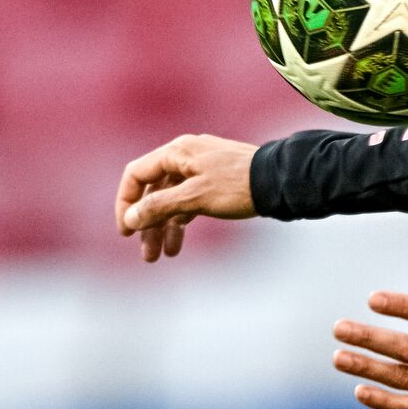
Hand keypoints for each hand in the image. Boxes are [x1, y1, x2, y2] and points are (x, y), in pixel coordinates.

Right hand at [114, 133, 257, 261]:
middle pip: (154, 191)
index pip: (136, 175)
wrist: (281, 181)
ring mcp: (201, 168)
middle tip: (147, 256)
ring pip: (172, 198)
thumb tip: (131, 218)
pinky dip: (181, 220)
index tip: (126, 232)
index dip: (126, 203)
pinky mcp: (215, 180)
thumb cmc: (238, 186)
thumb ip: (160, 206)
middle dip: (148, 224)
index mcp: (178, 152)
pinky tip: (178, 241)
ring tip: (163, 255)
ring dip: (164, 227)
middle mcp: (186, 156)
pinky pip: (189, 200)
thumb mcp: (195, 197)